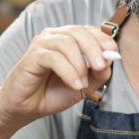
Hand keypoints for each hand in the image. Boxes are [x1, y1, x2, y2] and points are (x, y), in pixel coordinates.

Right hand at [0, 25, 118, 127]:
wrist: (25, 108)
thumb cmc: (51, 93)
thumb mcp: (83, 84)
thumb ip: (98, 73)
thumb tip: (110, 59)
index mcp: (67, 39)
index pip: (89, 30)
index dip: (104, 39)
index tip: (114, 54)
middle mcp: (54, 36)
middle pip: (79, 32)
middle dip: (94, 49)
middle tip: (101, 67)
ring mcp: (42, 44)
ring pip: (67, 42)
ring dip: (80, 64)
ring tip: (82, 84)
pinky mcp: (32, 55)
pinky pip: (54, 57)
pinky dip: (68, 71)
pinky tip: (74, 85)